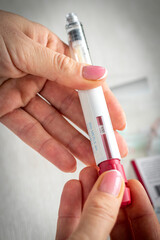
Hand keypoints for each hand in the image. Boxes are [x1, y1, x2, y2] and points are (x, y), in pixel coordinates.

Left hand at [0, 10, 126, 171]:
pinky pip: (29, 131)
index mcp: (50, 55)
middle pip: (71, 107)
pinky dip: (46, 146)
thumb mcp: (27, 46)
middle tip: (108, 146)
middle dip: (92, 128)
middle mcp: (40, 76)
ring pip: (53, 124)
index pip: (83, 82)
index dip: (103, 102)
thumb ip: (62, 66)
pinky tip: (63, 158)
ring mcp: (24, 95)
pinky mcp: (7, 110)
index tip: (117, 120)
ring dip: (72, 143)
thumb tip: (97, 75)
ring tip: (90, 158)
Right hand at [56, 167, 159, 239]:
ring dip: (88, 194)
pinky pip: (72, 227)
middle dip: (108, 192)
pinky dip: (71, 207)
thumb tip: (111, 183)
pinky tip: (71, 189)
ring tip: (86, 173)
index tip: (129, 181)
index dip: (139, 203)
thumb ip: (99, 215)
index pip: (146, 231)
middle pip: (116, 221)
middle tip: (104, 172)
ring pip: (92, 221)